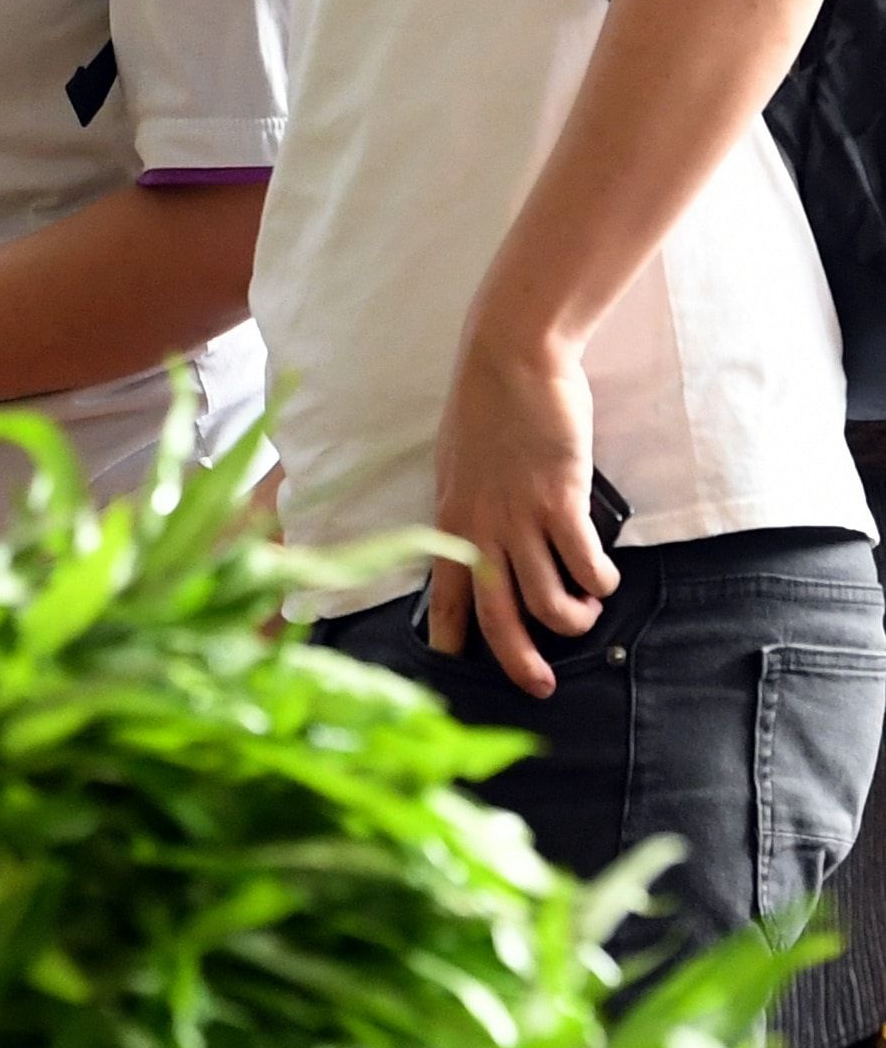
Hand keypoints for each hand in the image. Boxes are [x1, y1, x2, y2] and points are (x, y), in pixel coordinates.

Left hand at [427, 315, 616, 695]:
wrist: (510, 361)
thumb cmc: (485, 409)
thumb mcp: (458, 465)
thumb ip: (469, 507)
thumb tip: (481, 541)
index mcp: (449, 518)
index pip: (442, 591)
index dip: (449, 634)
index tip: (453, 666)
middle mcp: (480, 527)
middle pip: (497, 615)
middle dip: (519, 660)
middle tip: (541, 686)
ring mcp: (520, 517)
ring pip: (548, 601)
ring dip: (574, 617)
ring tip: (587, 608)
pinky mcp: (560, 500)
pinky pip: (584, 563)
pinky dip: (600, 580)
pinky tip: (607, 577)